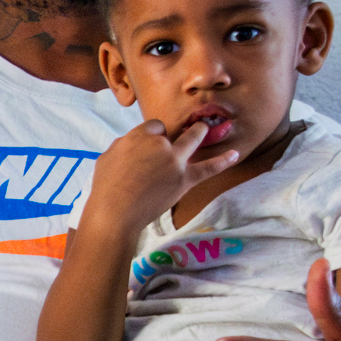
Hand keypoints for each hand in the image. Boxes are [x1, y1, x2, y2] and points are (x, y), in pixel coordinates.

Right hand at [86, 109, 241, 241]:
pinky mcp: (184, 180)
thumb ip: (124, 146)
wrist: (115, 213)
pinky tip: (235, 154)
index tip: (147, 149)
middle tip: (170, 142)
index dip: (152, 137)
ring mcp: (174, 161)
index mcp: (138, 136)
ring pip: (193, 139)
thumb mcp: (107, 157)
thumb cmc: (105, 188)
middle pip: (171, 131)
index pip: (154, 126)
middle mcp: (159, 144)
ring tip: (206, 128)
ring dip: (200, 132)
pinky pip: (208, 168)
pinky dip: (223, 161)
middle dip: (171, 135)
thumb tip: (134, 144)